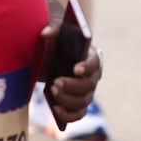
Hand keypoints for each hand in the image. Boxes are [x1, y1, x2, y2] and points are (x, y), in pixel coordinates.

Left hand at [41, 3, 101, 125]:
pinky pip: (78, 113)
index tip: (75, 68)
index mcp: (91, 56)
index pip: (95, 63)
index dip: (87, 66)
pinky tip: (56, 109)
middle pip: (89, 85)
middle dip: (73, 86)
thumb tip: (45, 33)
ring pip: (84, 101)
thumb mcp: (55, 29)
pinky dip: (69, 115)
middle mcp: (92, 75)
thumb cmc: (57, 41)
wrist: (51, 55)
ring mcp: (86, 91)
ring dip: (69, 99)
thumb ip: (53, 26)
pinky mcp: (76, 103)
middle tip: (56, 83)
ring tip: (53, 91)